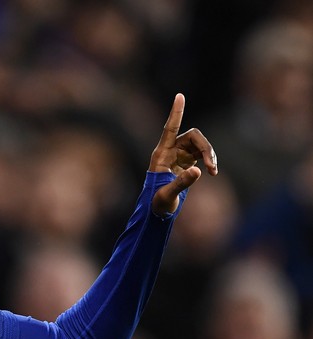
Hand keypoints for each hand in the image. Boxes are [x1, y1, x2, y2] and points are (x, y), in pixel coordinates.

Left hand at [149, 93, 217, 214]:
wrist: (156, 211)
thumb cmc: (156, 203)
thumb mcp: (167, 195)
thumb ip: (182, 183)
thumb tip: (199, 170)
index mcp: (161, 154)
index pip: (170, 128)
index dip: (176, 113)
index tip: (179, 96)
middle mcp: (170, 151)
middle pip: (193, 137)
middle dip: (206, 148)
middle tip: (211, 166)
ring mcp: (179, 155)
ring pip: (200, 144)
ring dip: (210, 155)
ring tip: (213, 171)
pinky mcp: (186, 162)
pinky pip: (202, 153)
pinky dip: (210, 160)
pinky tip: (212, 171)